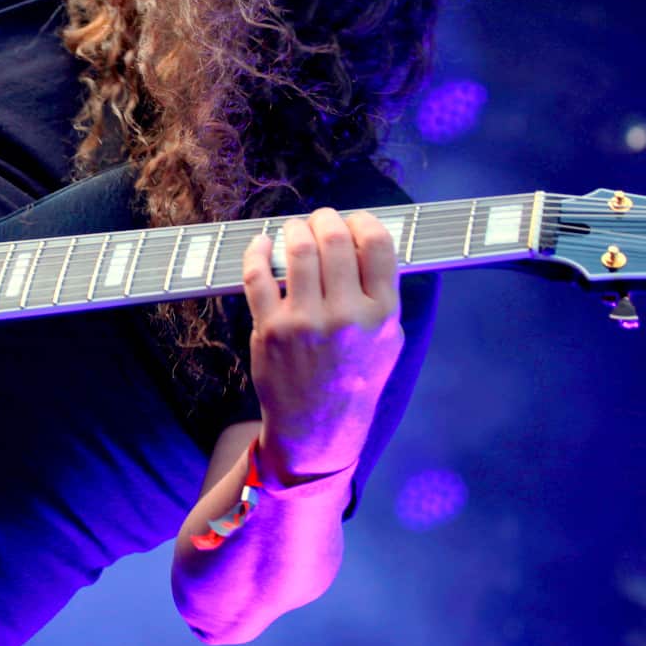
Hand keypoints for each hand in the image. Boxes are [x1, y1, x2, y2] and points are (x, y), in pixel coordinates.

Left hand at [241, 207, 403, 479]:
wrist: (319, 426)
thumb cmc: (355, 379)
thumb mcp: (388, 340)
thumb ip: (384, 295)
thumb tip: (368, 243)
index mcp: (381, 315)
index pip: (378, 246)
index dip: (364, 221)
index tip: (355, 220)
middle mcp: (346, 315)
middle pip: (335, 240)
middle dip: (325, 219)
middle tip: (319, 219)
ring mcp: (305, 322)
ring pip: (299, 250)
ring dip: (295, 230)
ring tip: (294, 230)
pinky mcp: (270, 329)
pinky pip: (258, 276)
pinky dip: (258, 251)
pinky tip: (263, 244)